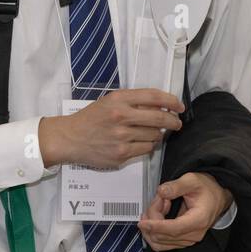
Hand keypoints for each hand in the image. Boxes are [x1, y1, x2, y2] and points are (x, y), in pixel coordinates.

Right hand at [37, 88, 182, 168]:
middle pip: (160, 118)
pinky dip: (148, 146)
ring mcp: (122, 137)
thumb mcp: (110, 102)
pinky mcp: (121, 154)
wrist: (71, 138)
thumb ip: (133, 102)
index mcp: (119, 99)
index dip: (172, 101)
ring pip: (155, 136)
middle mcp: (121, 116)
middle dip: (173, 121)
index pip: (154, 97)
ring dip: (158, 135)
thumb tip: (162, 106)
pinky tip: (141, 142)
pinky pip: (146, 149)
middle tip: (177, 123)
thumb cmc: (91, 118)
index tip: (179, 106)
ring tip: (151, 133)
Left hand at [138, 172, 232, 251]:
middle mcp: (194, 234)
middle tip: (158, 198)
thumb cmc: (207, 189)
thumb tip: (161, 192)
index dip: (156, 226)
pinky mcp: (182, 241)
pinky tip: (159, 215)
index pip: (174, 229)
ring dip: (152, 224)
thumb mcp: (192, 180)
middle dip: (153, 216)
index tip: (142, 222)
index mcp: (199, 220)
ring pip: (159, 241)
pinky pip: (161, 243)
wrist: (216, 196)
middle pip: (163, 235)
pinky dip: (155, 230)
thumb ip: (176, 185)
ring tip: (160, 204)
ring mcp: (188, 239)